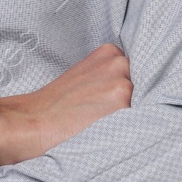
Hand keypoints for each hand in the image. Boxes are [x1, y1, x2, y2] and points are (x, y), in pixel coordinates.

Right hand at [0, 42, 131, 166]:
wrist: (36, 120)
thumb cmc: (60, 104)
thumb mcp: (87, 77)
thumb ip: (111, 76)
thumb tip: (140, 91)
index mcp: (110, 52)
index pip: (139, 72)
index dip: (129, 90)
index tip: (112, 102)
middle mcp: (120, 61)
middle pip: (145, 86)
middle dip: (133, 100)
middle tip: (105, 115)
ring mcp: (123, 79)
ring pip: (144, 103)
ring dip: (133, 114)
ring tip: (105, 123)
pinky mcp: (122, 100)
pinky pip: (140, 117)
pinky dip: (130, 126)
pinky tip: (109, 130)